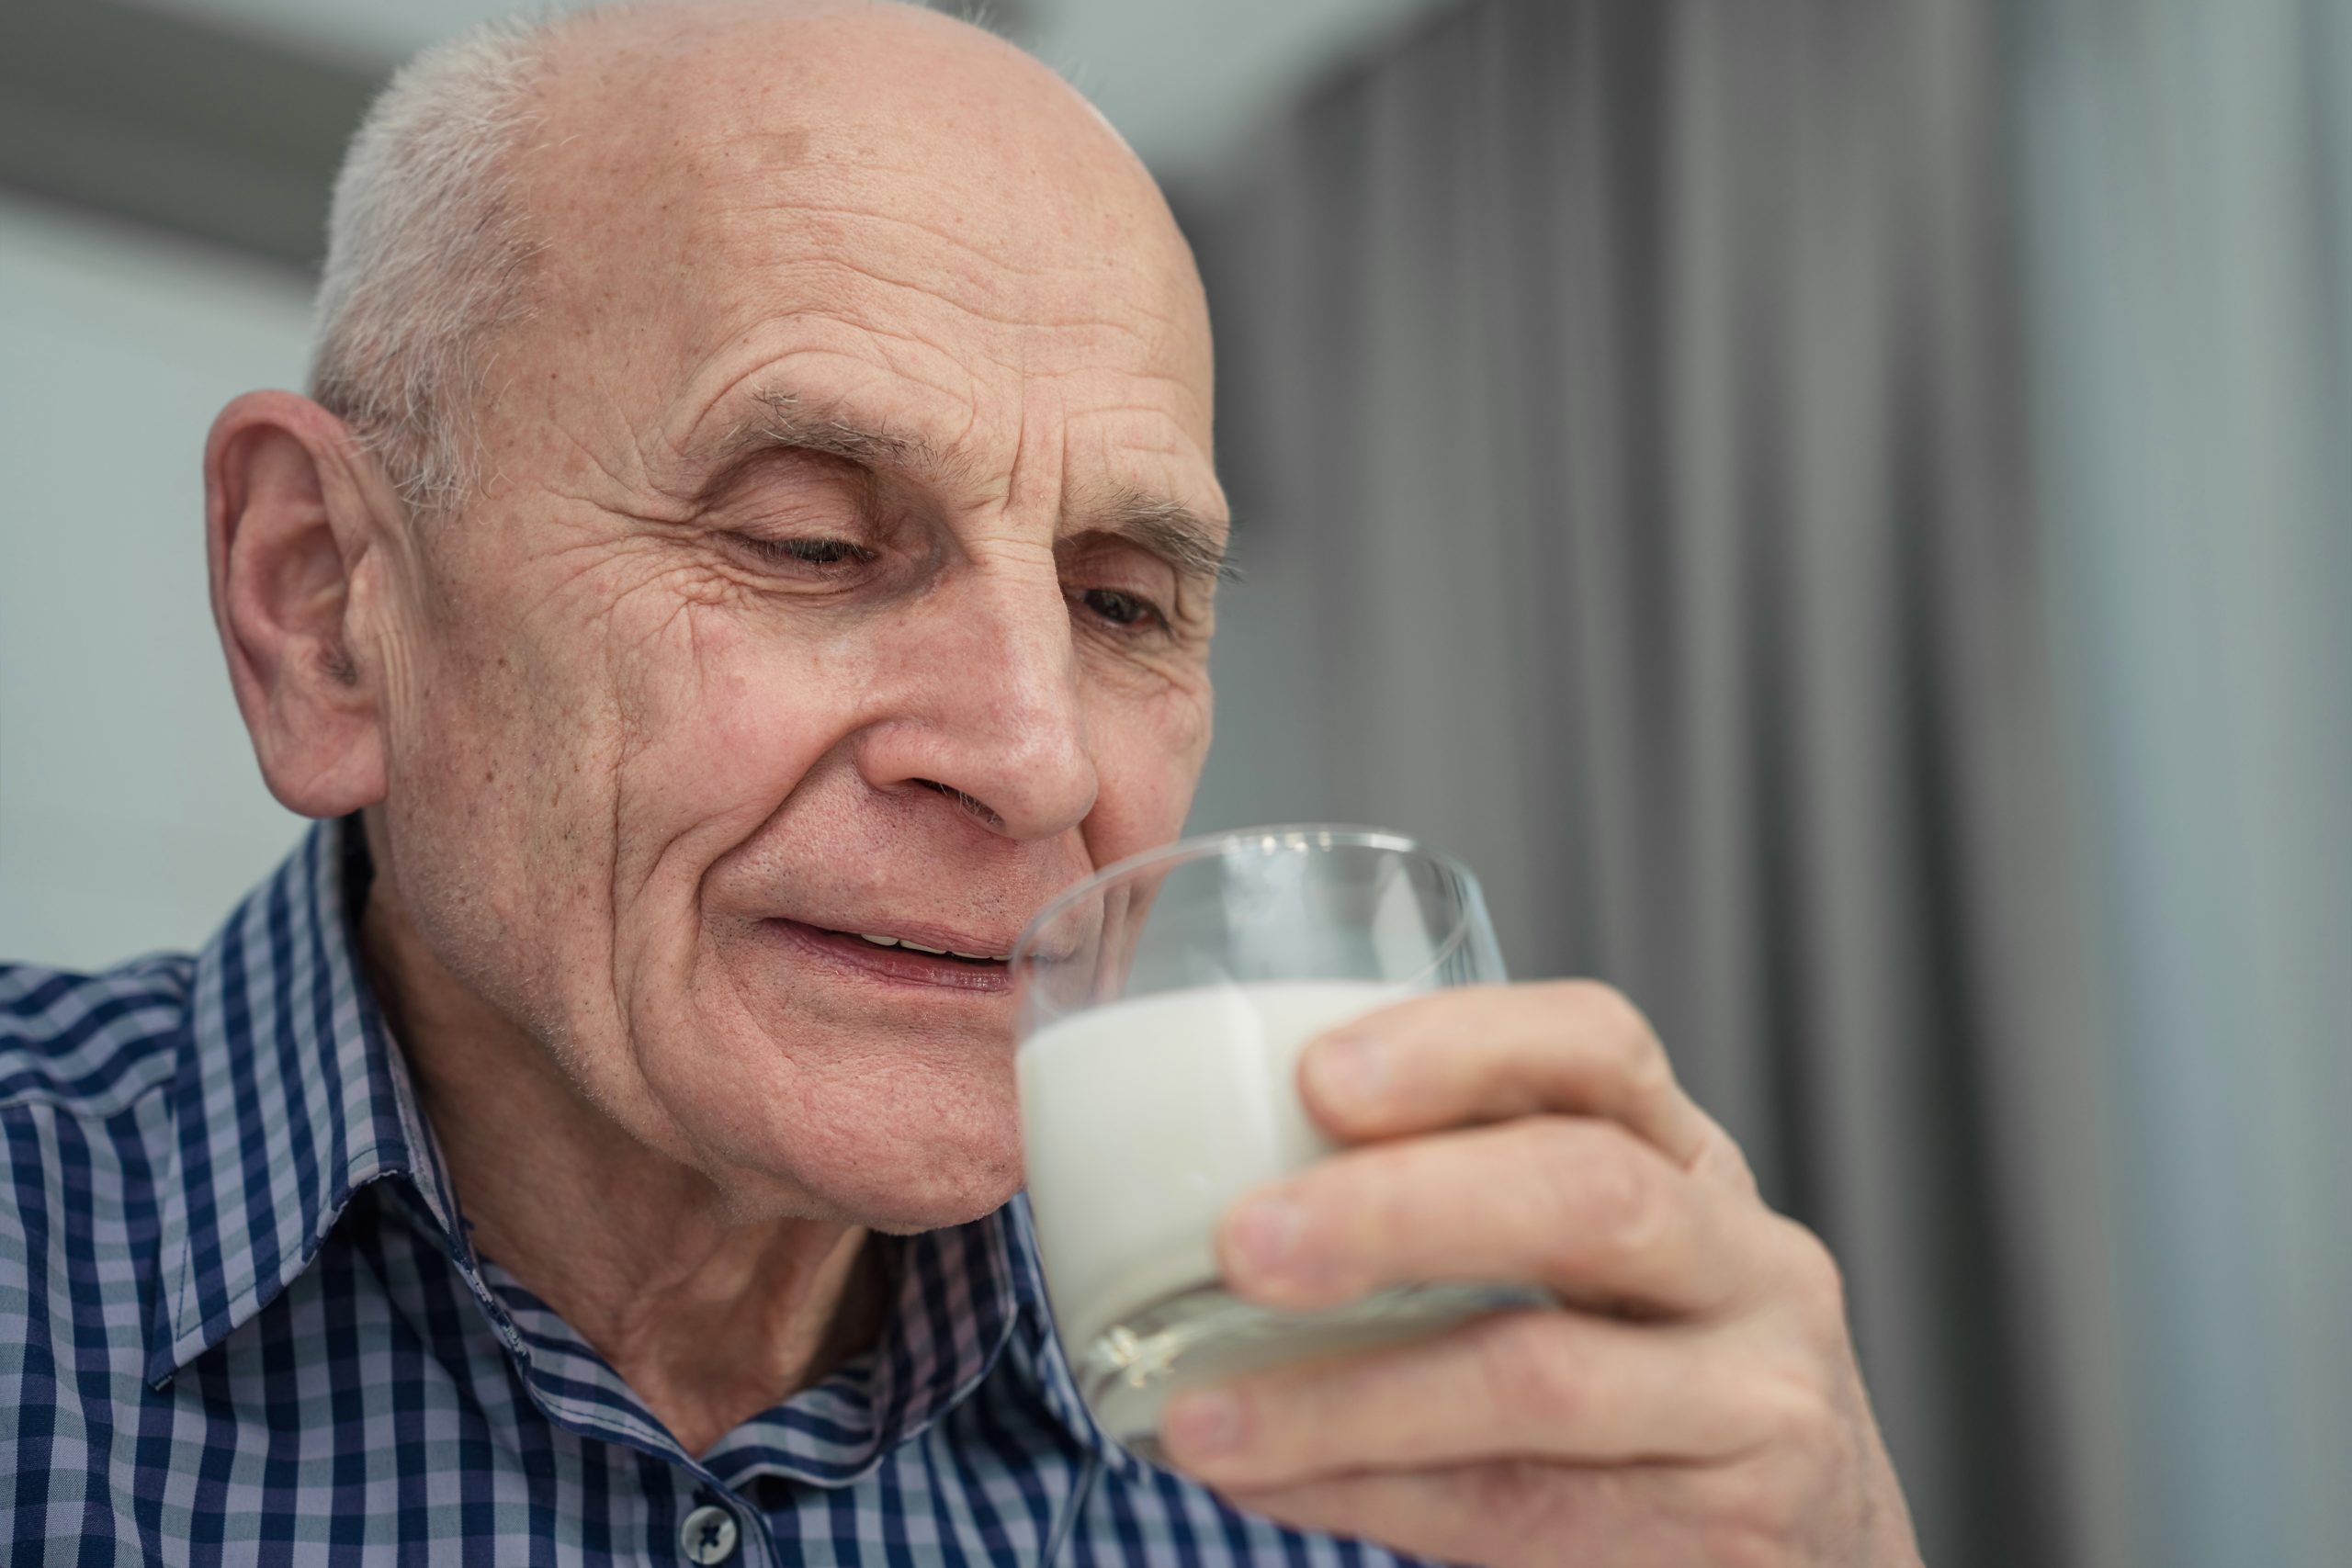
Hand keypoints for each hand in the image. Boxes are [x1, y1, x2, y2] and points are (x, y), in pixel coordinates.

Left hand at [1156, 982, 1922, 1566]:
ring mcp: (1757, 1406)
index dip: (1458, 1045)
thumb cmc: (1642, 1392)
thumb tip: (1191, 1199)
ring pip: (1541, 1375)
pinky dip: (1372, 1493)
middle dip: (1398, 1210)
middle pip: (1586, 1194)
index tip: (1315, 1075)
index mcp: (1690, 1162)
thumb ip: (1460, 1216)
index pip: (1599, 1048)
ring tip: (1203, 1416)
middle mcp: (1749, 1265)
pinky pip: (1523, 1512)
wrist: (1822, 1562)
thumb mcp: (1593, 1274)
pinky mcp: (1732, 1540)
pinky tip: (1269, 1485)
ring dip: (1345, 1396)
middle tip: (1242, 1243)